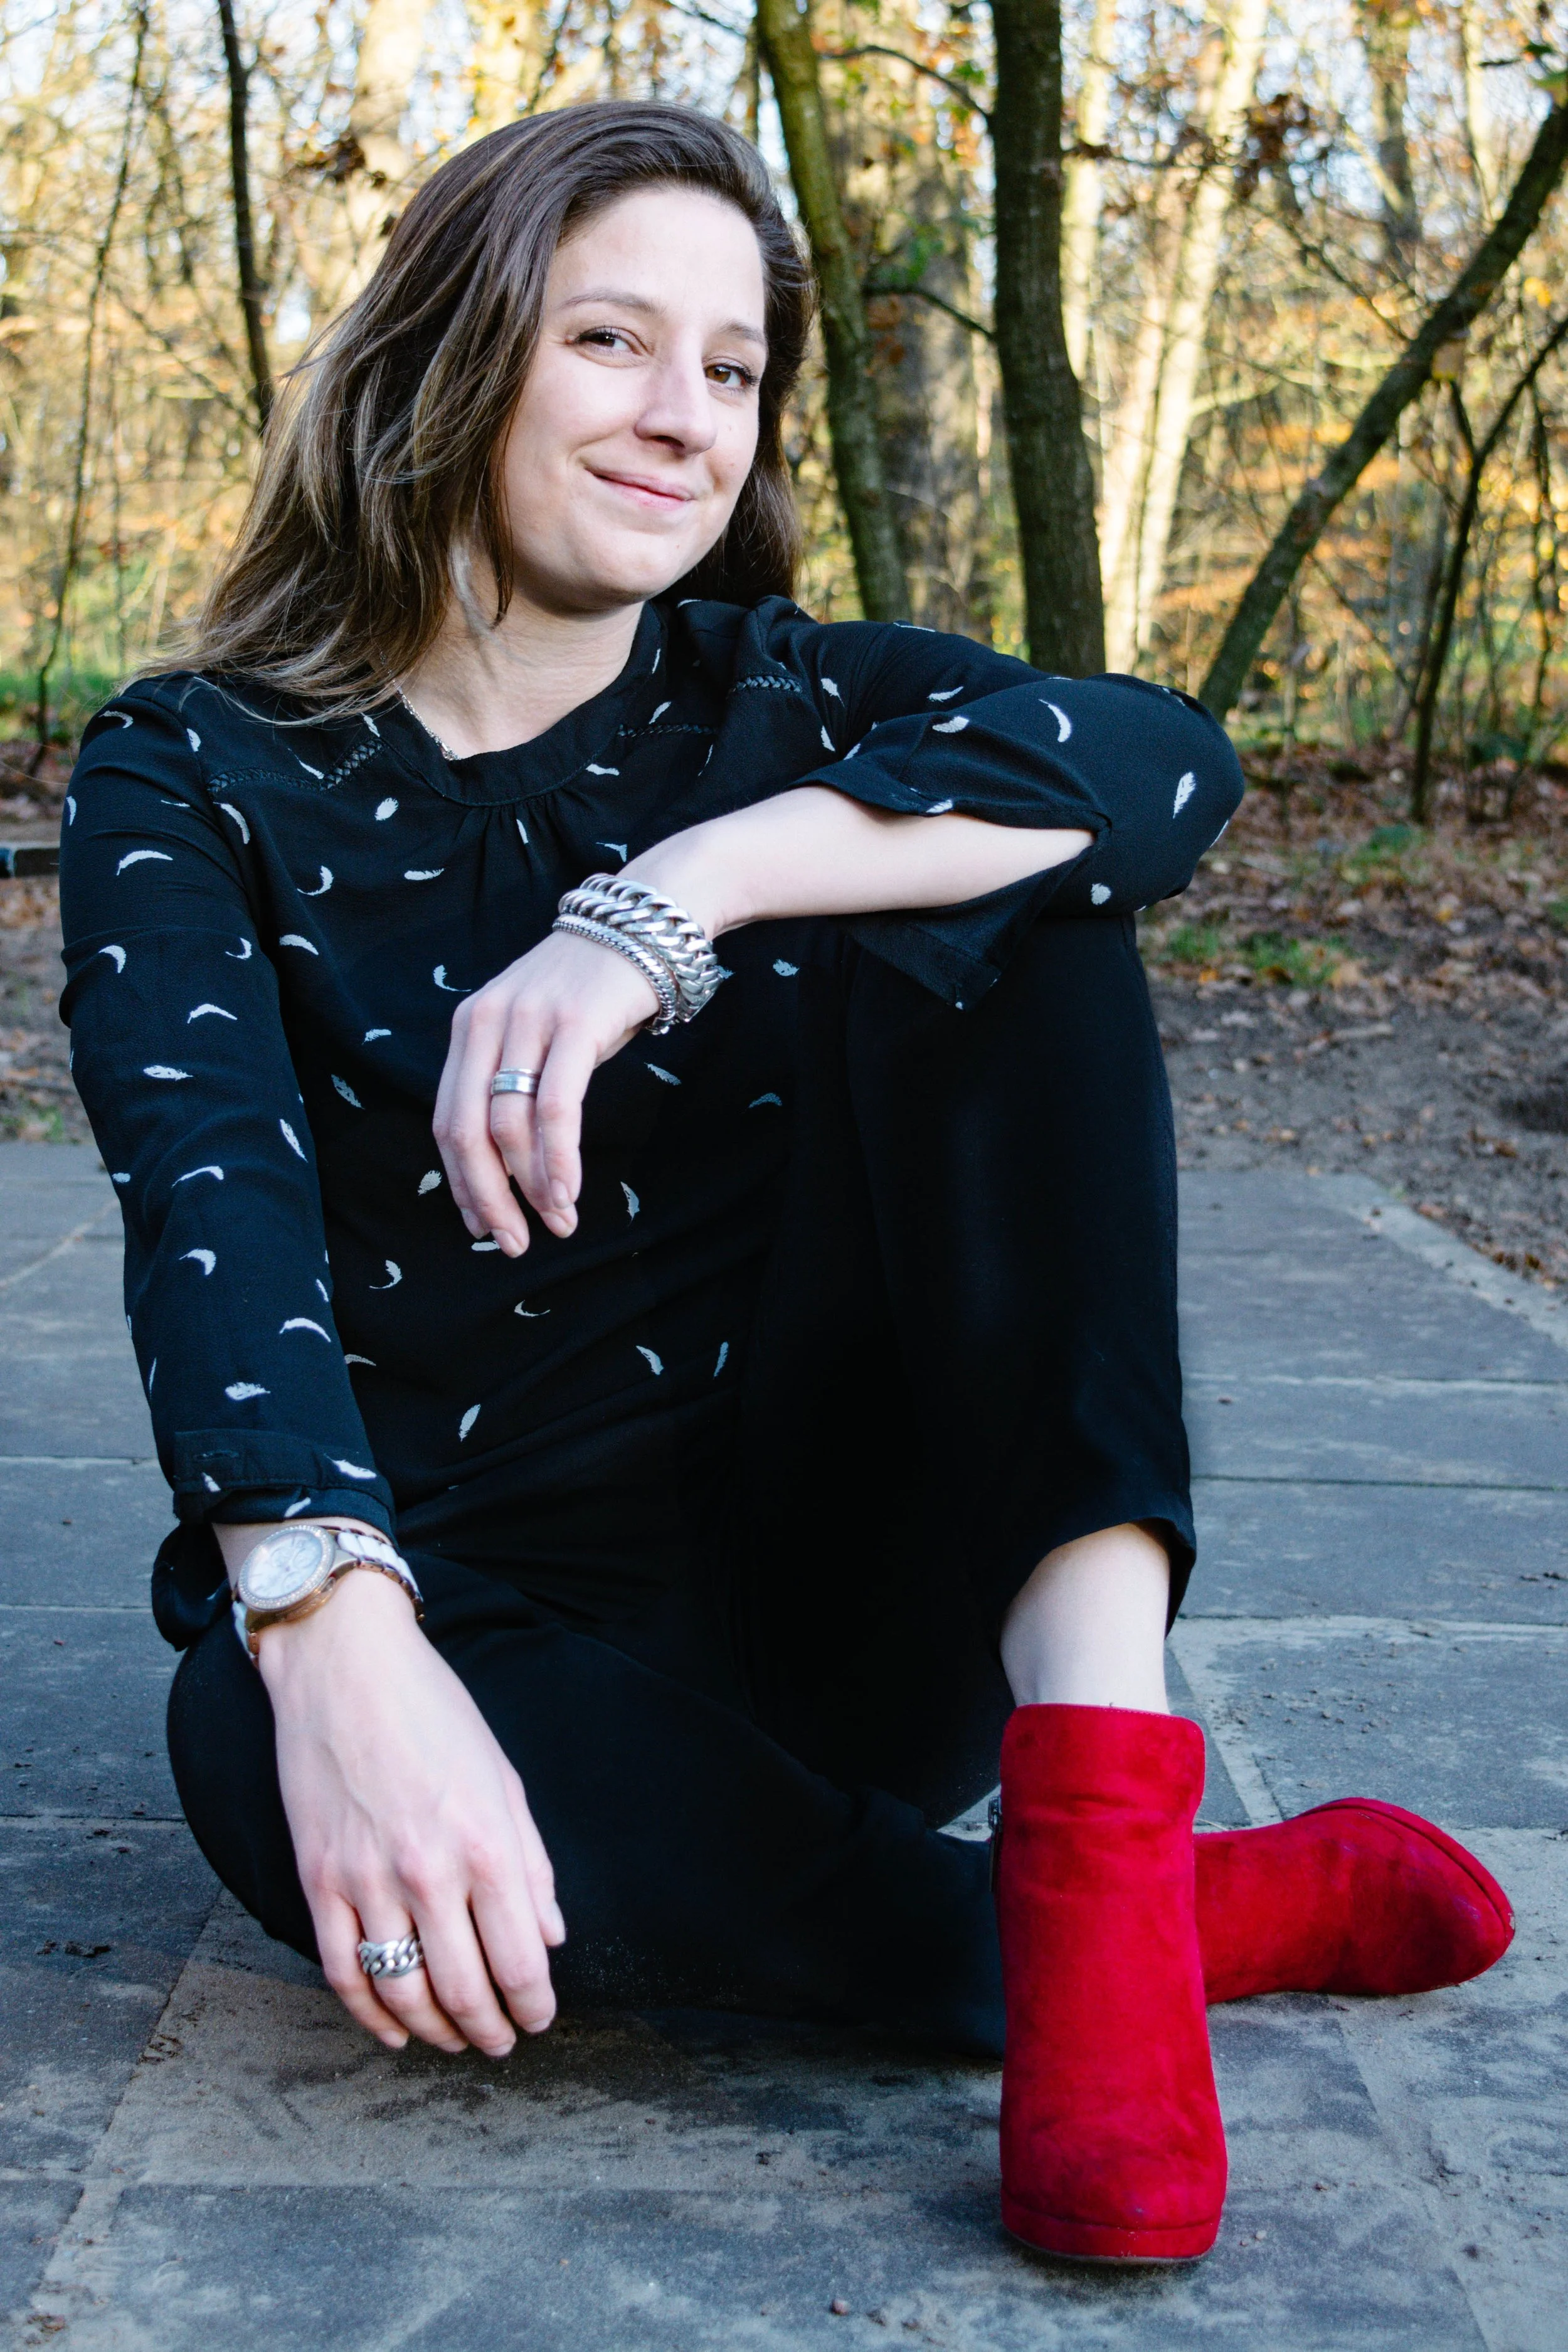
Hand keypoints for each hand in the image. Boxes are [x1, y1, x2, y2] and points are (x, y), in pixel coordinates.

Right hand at [257, 1569, 565, 2056]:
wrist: (344, 1666)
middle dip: (490, 2030)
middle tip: (500, 2042)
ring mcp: (367, 1881)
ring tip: (454, 2040)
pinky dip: (369, 2015)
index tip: (539, 2019)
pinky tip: (393, 2030)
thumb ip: (531, 1862)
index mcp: (486, 1845)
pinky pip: (342, 1971)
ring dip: (435, 2031)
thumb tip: (551, 1934)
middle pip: (464, 1990)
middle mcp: (429, 1872)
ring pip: (403, 1992)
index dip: (535, 2006)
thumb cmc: (432, 1712)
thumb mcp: (503, 1778)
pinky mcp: (318, 1880)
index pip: (521, 1960)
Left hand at [433, 925, 662, 1256]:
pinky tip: (568, 1193)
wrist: (645, 921)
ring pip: (509, 1125)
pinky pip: (556, 1108)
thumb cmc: (595, 989)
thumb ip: (516, 1080)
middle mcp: (488, 1022)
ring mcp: (530, 1021)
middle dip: (487, 1197)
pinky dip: (558, 1160)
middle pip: (467, 1130)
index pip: (446, 1119)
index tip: (480, 1224)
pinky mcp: (574, 1025)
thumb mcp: (539, 1029)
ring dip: (532, 1187)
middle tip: (510, 1242)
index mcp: (470, 1026)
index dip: (460, 1182)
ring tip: (556, 1223)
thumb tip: (512, 1164)